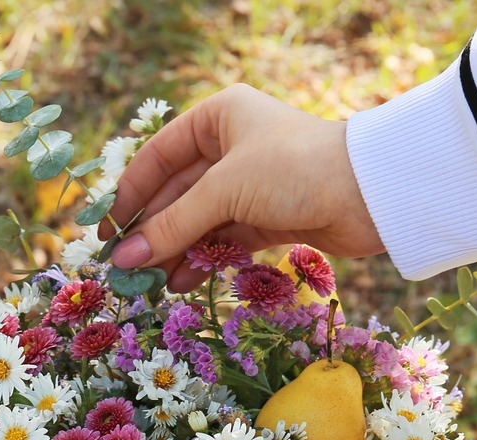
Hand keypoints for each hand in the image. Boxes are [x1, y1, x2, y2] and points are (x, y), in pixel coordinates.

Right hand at [99, 84, 381, 292]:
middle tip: (121, 268)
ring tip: (147, 284)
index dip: (129, 195)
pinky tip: (179, 283)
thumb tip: (122, 260)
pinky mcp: (268, 218)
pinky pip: (222, 240)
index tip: (105, 233)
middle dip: (151, 231)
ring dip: (173, 251)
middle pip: (175, 193)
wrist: (371, 195)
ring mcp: (250, 184)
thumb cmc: (294, 170)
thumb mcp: (225, 192)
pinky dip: (201, 260)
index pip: (157, 157)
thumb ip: (173, 227)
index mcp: (217, 118)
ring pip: (198, 220)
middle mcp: (231, 146)